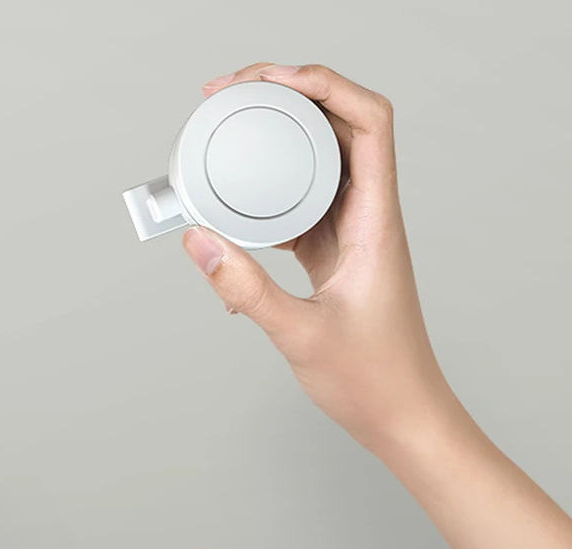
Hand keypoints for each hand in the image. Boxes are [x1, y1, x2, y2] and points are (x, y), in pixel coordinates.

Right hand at [184, 63, 454, 451]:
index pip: (367, 121)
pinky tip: (239, 207)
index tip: (266, 80)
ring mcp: (352, 235)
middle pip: (338, 125)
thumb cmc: (373, 380)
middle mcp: (368, 217)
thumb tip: (198, 241)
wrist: (402, 415)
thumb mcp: (300, 334)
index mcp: (376, 221)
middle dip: (285, 96)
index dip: (320, 83)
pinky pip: (304, 204)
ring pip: (320, 162)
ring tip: (229, 133)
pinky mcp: (335, 257)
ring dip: (278, 140)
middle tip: (229, 95)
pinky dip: (271, 193)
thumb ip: (245, 288)